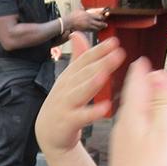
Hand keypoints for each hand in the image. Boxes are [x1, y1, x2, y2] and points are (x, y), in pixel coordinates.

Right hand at [35, 36, 124, 158]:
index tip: (114, 42)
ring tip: (105, 74)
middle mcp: (66, 87)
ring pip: (80, 91)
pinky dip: (92, 112)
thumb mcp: (68, 78)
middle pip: (85, 73)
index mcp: (69, 76)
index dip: (99, 50)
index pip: (84, 60)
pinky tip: (105, 108)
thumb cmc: (63, 102)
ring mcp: (66, 104)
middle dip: (101, 62)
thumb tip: (77, 33)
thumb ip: (77, 57)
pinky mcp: (68, 121)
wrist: (47, 132)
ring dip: (93, 82)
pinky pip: (81, 116)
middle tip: (118, 52)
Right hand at [68, 7, 107, 32]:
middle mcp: (89, 21)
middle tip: (105, 24)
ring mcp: (88, 26)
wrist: (69, 22)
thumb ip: (83, 10)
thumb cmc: (72, 16)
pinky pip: (92, 31)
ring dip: (100, 28)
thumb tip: (83, 8)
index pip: (99, 17)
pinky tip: (95, 30)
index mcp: (89, 15)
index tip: (103, 18)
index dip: (102, 18)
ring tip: (101, 28)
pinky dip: (94, 30)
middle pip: (99, 23)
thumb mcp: (79, 10)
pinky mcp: (85, 30)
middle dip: (103, 24)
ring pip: (96, 28)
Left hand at [109, 58, 166, 165]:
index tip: (141, 58)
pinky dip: (139, 128)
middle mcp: (123, 134)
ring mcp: (123, 152)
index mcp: (132, 121)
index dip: (140, 72)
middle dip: (137, 87)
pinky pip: (132, 138)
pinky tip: (142, 137)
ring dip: (138, 107)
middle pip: (130, 103)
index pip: (134, 87)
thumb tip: (158, 74)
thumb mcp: (166, 134)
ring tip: (142, 100)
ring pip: (130, 121)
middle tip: (140, 72)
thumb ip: (163, 104)